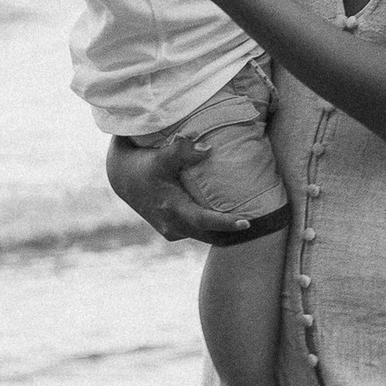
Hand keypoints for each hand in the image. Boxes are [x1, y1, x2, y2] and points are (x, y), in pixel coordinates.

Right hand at [105, 130, 249, 241]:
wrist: (122, 177)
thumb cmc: (143, 164)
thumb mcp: (159, 157)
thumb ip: (181, 152)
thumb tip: (208, 150)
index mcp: (171, 209)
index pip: (204, 221)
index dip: (226, 224)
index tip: (248, 223)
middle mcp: (173, 225)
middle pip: (210, 235)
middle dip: (233, 234)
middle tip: (262, 224)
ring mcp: (172, 231)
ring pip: (205, 236)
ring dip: (224, 233)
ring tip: (251, 223)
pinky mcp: (173, 231)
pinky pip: (198, 232)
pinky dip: (212, 229)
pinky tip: (229, 220)